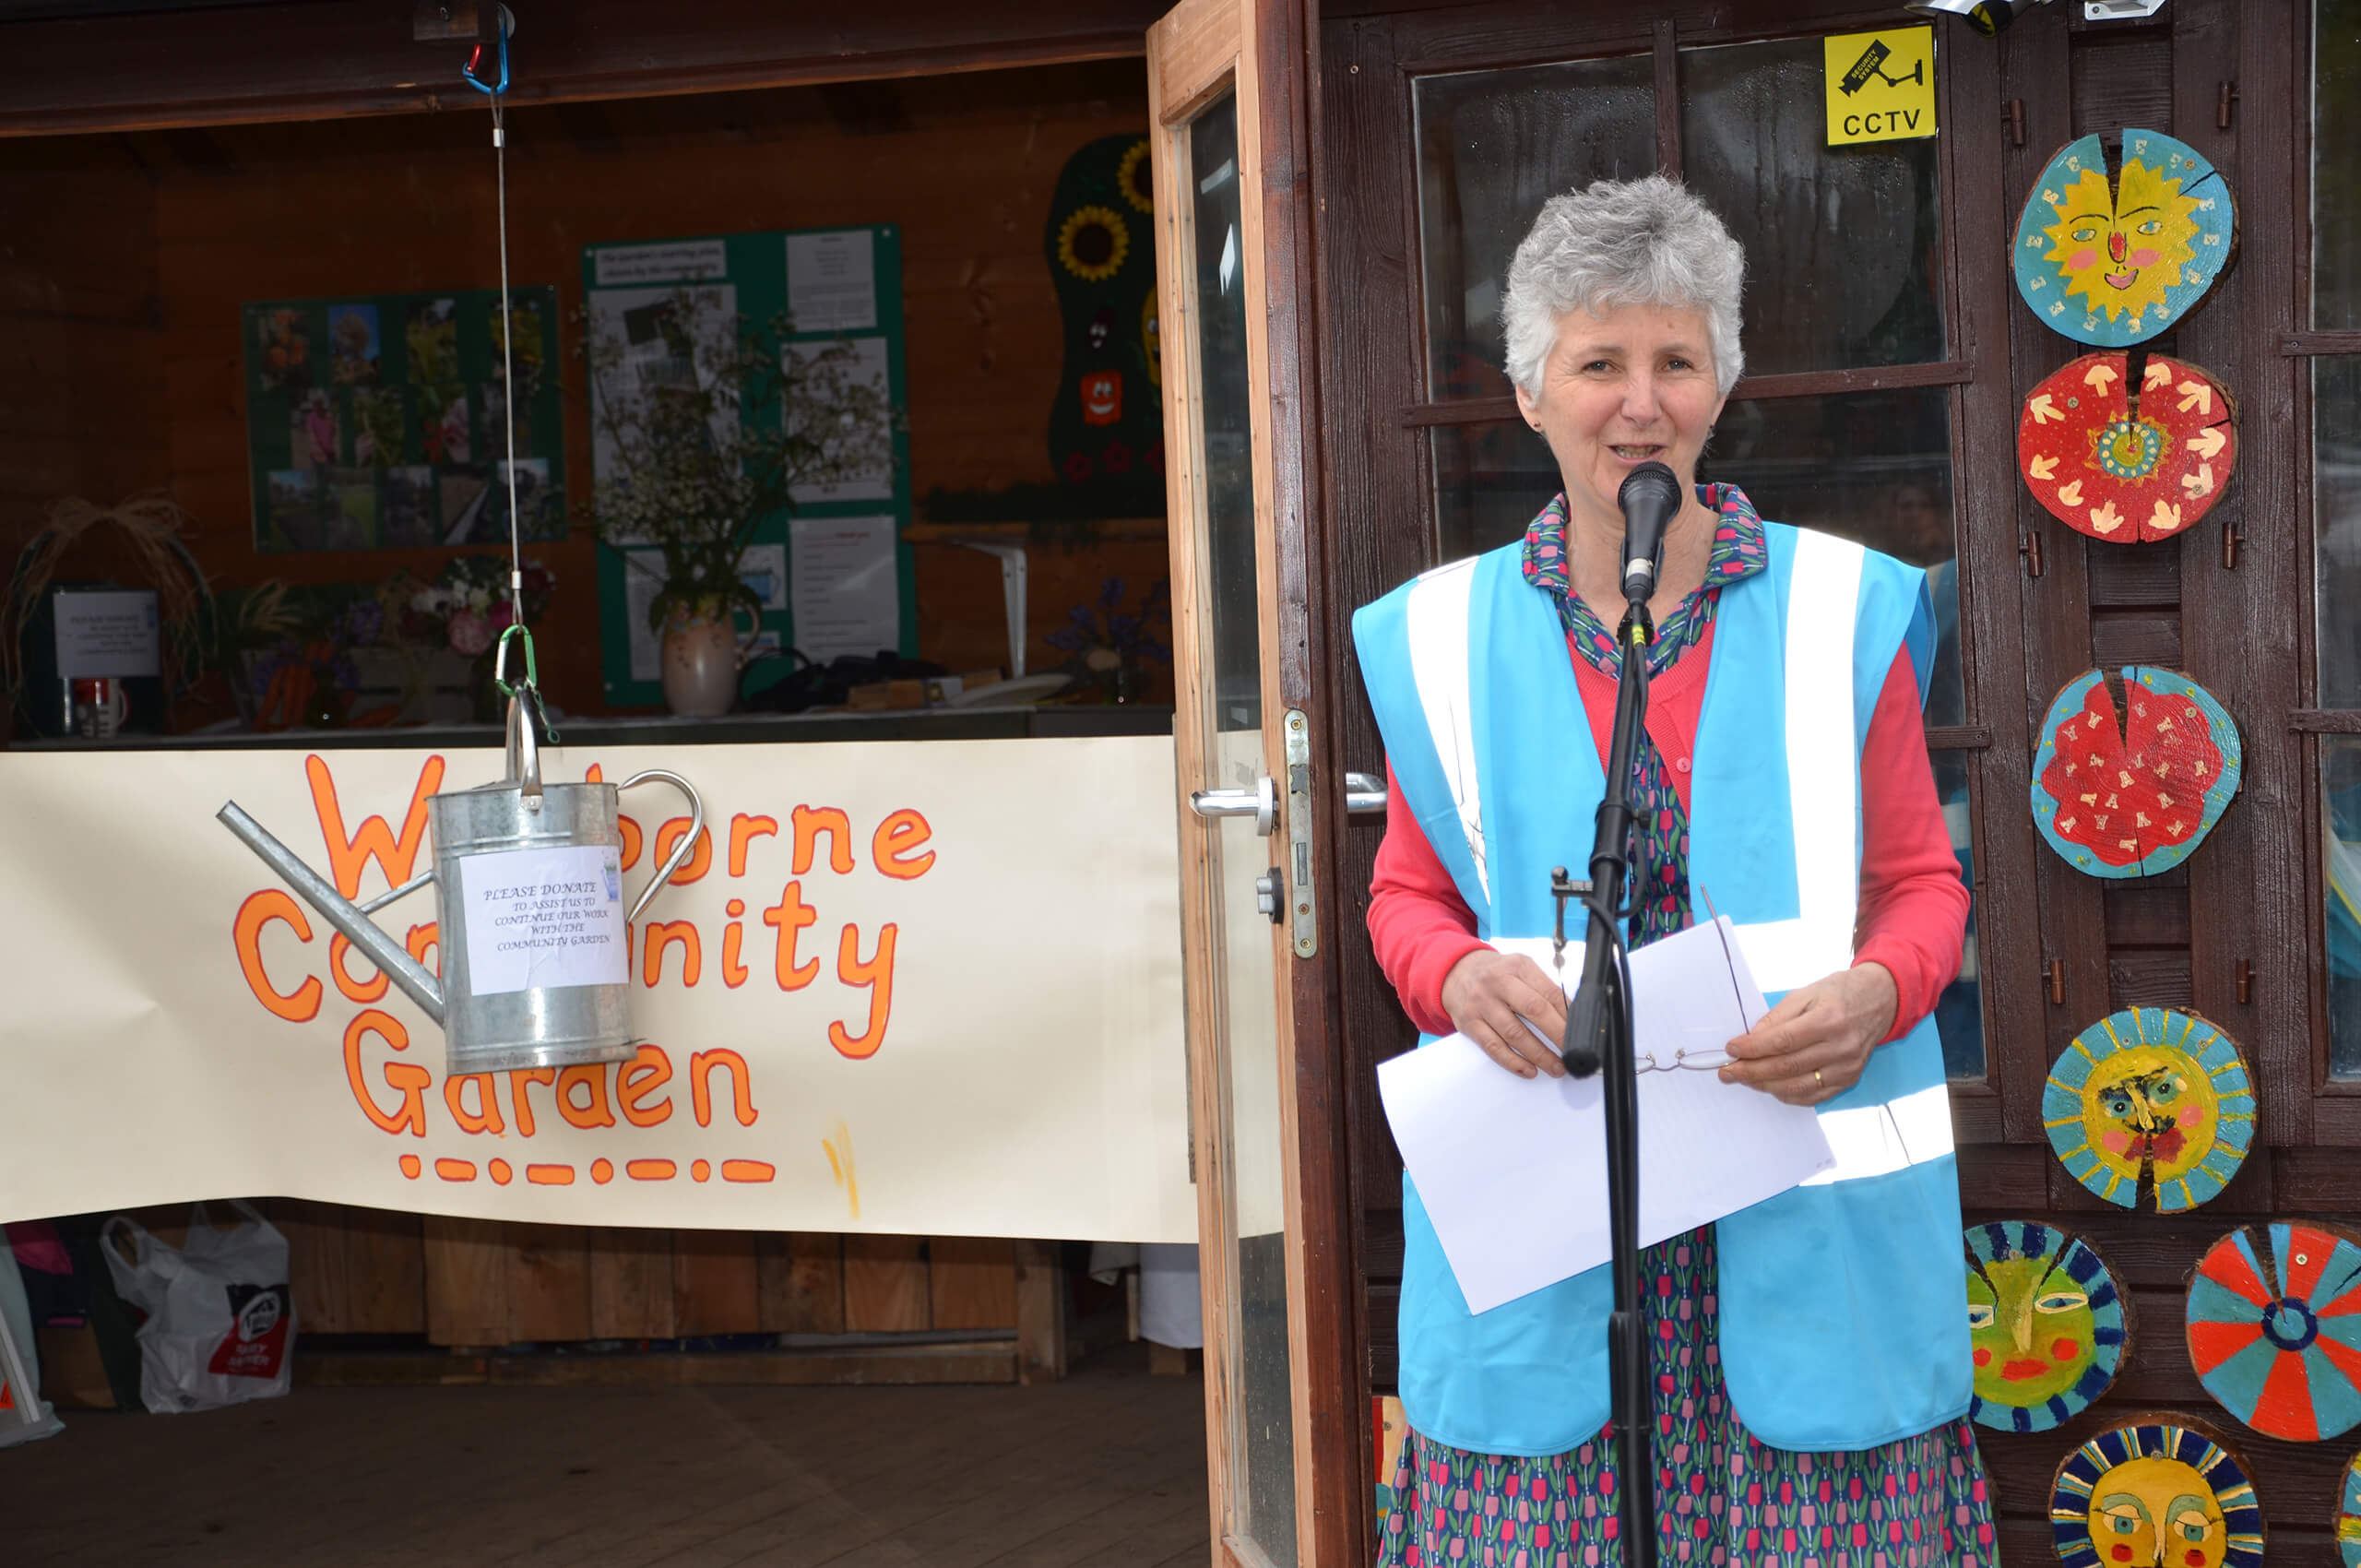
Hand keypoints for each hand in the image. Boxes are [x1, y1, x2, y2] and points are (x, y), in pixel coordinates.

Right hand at [1440, 948, 1567, 1078]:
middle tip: (1572, 1052)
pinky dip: (1513, 1062)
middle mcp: (1498, 983)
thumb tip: (1571, 1017)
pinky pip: (1493, 1047)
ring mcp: (1482, 1004)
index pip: (1550, 993)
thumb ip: (1543, 988)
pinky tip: (1529, 1070)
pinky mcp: (1469, 1023)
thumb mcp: (1520, 969)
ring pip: (1514, 1034)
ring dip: (1539, 1055)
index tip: (1579, 1033)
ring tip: (1556, 1067)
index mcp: (1518, 967)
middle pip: (1534, 1010)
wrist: (1455, 973)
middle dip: (1558, 1035)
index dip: (1568, 1016)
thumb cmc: (1495, 974)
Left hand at [1718, 962, 1897, 1105]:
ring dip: (1765, 1085)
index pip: (1782, 1041)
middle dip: (1751, 1071)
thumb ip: (1777, 1017)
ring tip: (1744, 1079)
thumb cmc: (1839, 993)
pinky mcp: (1849, 1080)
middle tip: (1727, 1071)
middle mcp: (1840, 1047)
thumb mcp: (1805, 993)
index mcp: (1828, 1020)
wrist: (1879, 1002)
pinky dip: (1787, 1095)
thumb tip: (1751, 1039)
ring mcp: (1846, 1067)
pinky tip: (1770, 1086)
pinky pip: (1812, 1096)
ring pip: (1797, 1086)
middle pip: (1787, 1067)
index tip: (1731, 1049)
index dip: (1753, 1048)